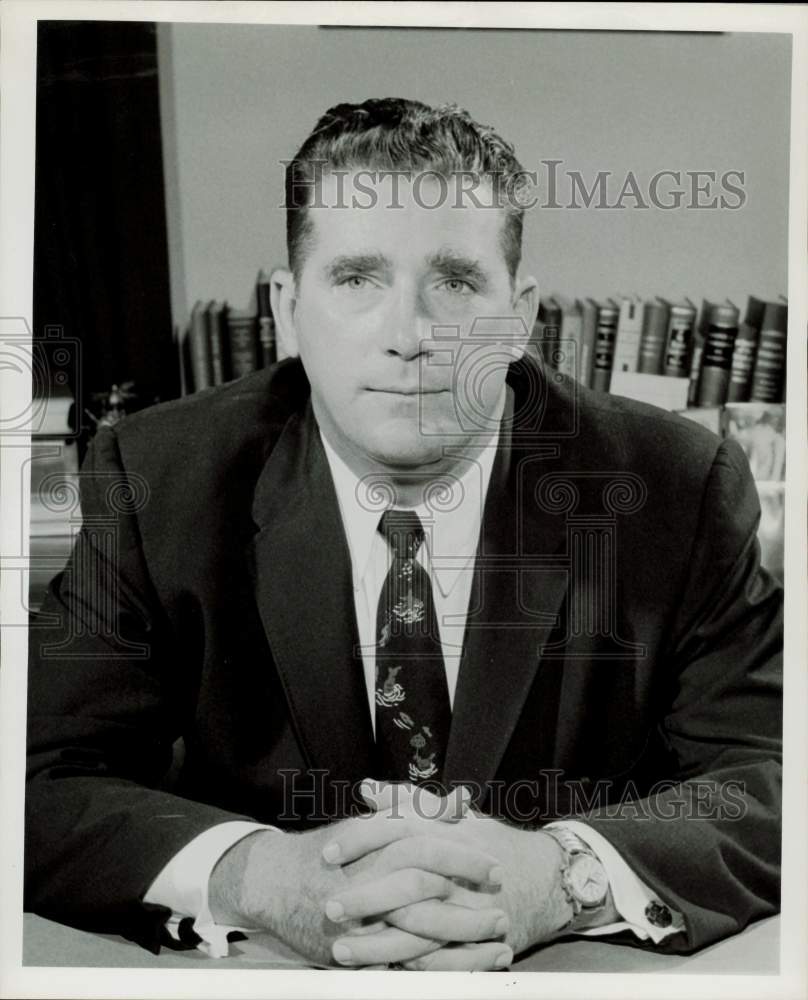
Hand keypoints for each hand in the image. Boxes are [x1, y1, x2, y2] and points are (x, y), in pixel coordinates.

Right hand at [208, 802, 504, 967]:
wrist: (275, 883)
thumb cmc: (334, 850)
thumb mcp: (376, 824)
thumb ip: (421, 811)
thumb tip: (464, 799)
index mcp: (376, 845)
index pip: (428, 847)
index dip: (465, 857)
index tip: (496, 865)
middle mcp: (368, 880)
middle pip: (427, 891)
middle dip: (470, 904)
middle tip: (503, 909)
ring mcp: (360, 919)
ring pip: (418, 934)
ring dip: (464, 943)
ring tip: (501, 946)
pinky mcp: (354, 951)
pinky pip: (402, 965)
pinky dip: (437, 970)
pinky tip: (468, 973)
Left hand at [327, 800, 575, 966]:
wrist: (547, 878)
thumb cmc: (489, 843)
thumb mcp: (450, 818)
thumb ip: (406, 803)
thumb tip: (367, 791)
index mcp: (447, 833)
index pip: (398, 830)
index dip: (361, 840)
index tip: (328, 852)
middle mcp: (456, 869)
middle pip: (406, 882)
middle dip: (365, 896)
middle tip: (328, 905)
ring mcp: (467, 908)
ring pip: (418, 930)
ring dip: (377, 945)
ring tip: (341, 951)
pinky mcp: (475, 942)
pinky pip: (439, 960)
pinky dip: (408, 970)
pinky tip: (377, 976)